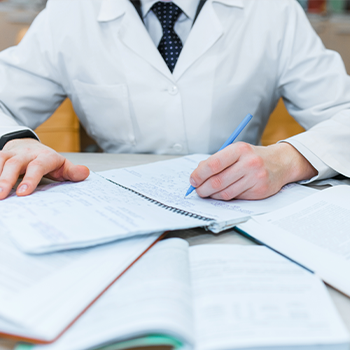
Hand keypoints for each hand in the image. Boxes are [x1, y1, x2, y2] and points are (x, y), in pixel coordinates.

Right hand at [0, 138, 89, 199]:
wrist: (29, 146)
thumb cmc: (48, 160)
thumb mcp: (62, 165)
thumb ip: (72, 171)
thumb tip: (85, 173)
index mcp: (44, 157)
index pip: (38, 167)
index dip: (30, 179)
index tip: (23, 193)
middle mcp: (26, 154)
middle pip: (14, 164)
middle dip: (6, 179)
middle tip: (1, 196)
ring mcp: (11, 154)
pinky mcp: (0, 156)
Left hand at [189, 142, 316, 200]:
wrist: (280, 162)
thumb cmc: (252, 157)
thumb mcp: (235, 152)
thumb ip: (216, 161)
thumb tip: (197, 175)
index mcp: (240, 149)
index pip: (214, 164)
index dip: (199, 174)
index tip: (193, 180)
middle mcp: (249, 163)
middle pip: (217, 181)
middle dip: (203, 188)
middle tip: (198, 190)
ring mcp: (255, 178)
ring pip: (225, 193)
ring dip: (213, 195)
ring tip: (209, 192)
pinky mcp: (259, 191)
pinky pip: (236, 198)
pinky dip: (226, 197)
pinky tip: (224, 192)